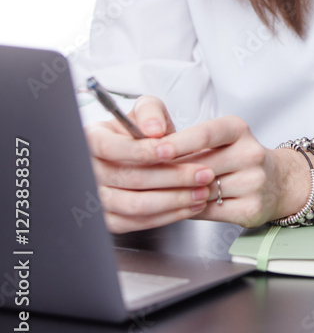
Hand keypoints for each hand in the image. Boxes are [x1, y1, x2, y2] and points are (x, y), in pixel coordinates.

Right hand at [84, 95, 216, 233]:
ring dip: (174, 200)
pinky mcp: (110, 220)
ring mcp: (98, 199)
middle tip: (203, 174)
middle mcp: (91, 172)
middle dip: (173, 177)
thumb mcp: (146, 110)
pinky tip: (188, 206)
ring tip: (201, 191)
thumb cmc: (139, 131)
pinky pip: (138, 223)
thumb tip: (154, 129)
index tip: (171, 150)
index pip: (112, 148)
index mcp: (93, 140)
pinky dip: (167, 216)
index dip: (142, 151)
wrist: (138, 154)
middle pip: (130, 179)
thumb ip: (151, 112)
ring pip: (136, 205)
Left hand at [85, 96, 309, 232]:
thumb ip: (191, 143)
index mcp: (238, 129)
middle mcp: (250, 153)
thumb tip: (151, 151)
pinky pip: (209, 212)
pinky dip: (191, 210)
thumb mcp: (221, 138)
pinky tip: (181, 205)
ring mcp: (254, 182)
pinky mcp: (251, 208)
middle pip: (201, 165)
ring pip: (203, 191)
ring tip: (159, 192)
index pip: (207, 133)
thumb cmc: (238, 157)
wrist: (279, 181)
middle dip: (171, 173)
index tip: (157, 148)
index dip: (180, 142)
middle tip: (143, 175)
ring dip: (178, 194)